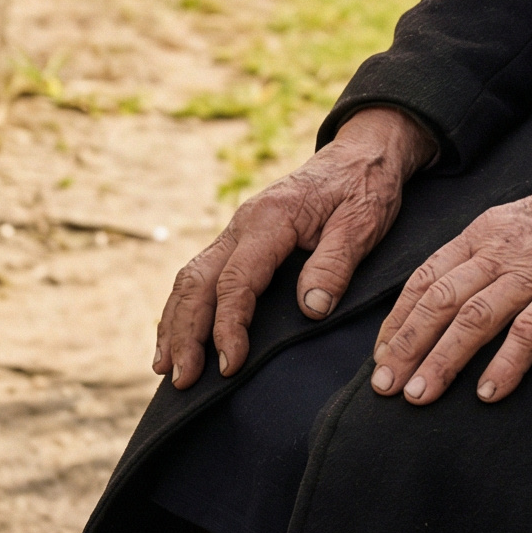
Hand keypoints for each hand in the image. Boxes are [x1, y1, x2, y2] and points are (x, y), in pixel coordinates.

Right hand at [155, 108, 437, 388]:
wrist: (362, 152)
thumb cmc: (365, 187)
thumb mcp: (363, 222)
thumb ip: (335, 264)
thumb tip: (309, 309)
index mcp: (271, 219)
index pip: (237, 280)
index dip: (229, 326)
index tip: (230, 365)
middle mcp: (242, 224)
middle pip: (198, 281)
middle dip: (185, 333)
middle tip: (183, 380)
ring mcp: (236, 231)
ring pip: (191, 278)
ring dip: (175, 323)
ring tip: (166, 369)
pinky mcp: (240, 239)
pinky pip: (201, 273)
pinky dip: (183, 307)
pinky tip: (177, 336)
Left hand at [370, 155, 531, 406]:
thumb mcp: (519, 220)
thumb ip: (484, 252)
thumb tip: (449, 292)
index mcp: (484, 233)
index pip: (427, 278)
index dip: (399, 319)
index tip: (381, 353)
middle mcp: (501, 251)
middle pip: (440, 302)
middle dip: (407, 346)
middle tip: (385, 386)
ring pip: (473, 319)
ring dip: (442, 360)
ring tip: (420, 396)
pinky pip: (529, 333)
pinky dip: (505, 364)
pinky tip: (488, 393)